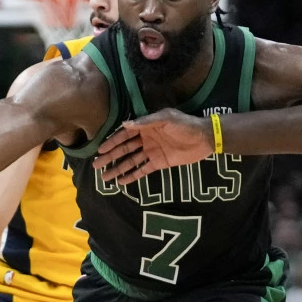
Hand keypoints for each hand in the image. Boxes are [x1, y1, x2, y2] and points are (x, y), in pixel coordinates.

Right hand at [93, 109, 214, 183]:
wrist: (204, 138)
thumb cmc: (186, 125)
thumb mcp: (166, 119)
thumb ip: (146, 122)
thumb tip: (125, 124)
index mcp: (146, 127)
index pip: (125, 135)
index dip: (112, 142)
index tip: (100, 150)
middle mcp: (146, 139)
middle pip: (124, 149)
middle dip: (110, 157)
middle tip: (96, 165)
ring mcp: (152, 152)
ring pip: (131, 161)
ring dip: (118, 168)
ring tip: (105, 177)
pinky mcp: (159, 163)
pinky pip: (143, 170)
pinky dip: (132, 176)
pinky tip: (121, 182)